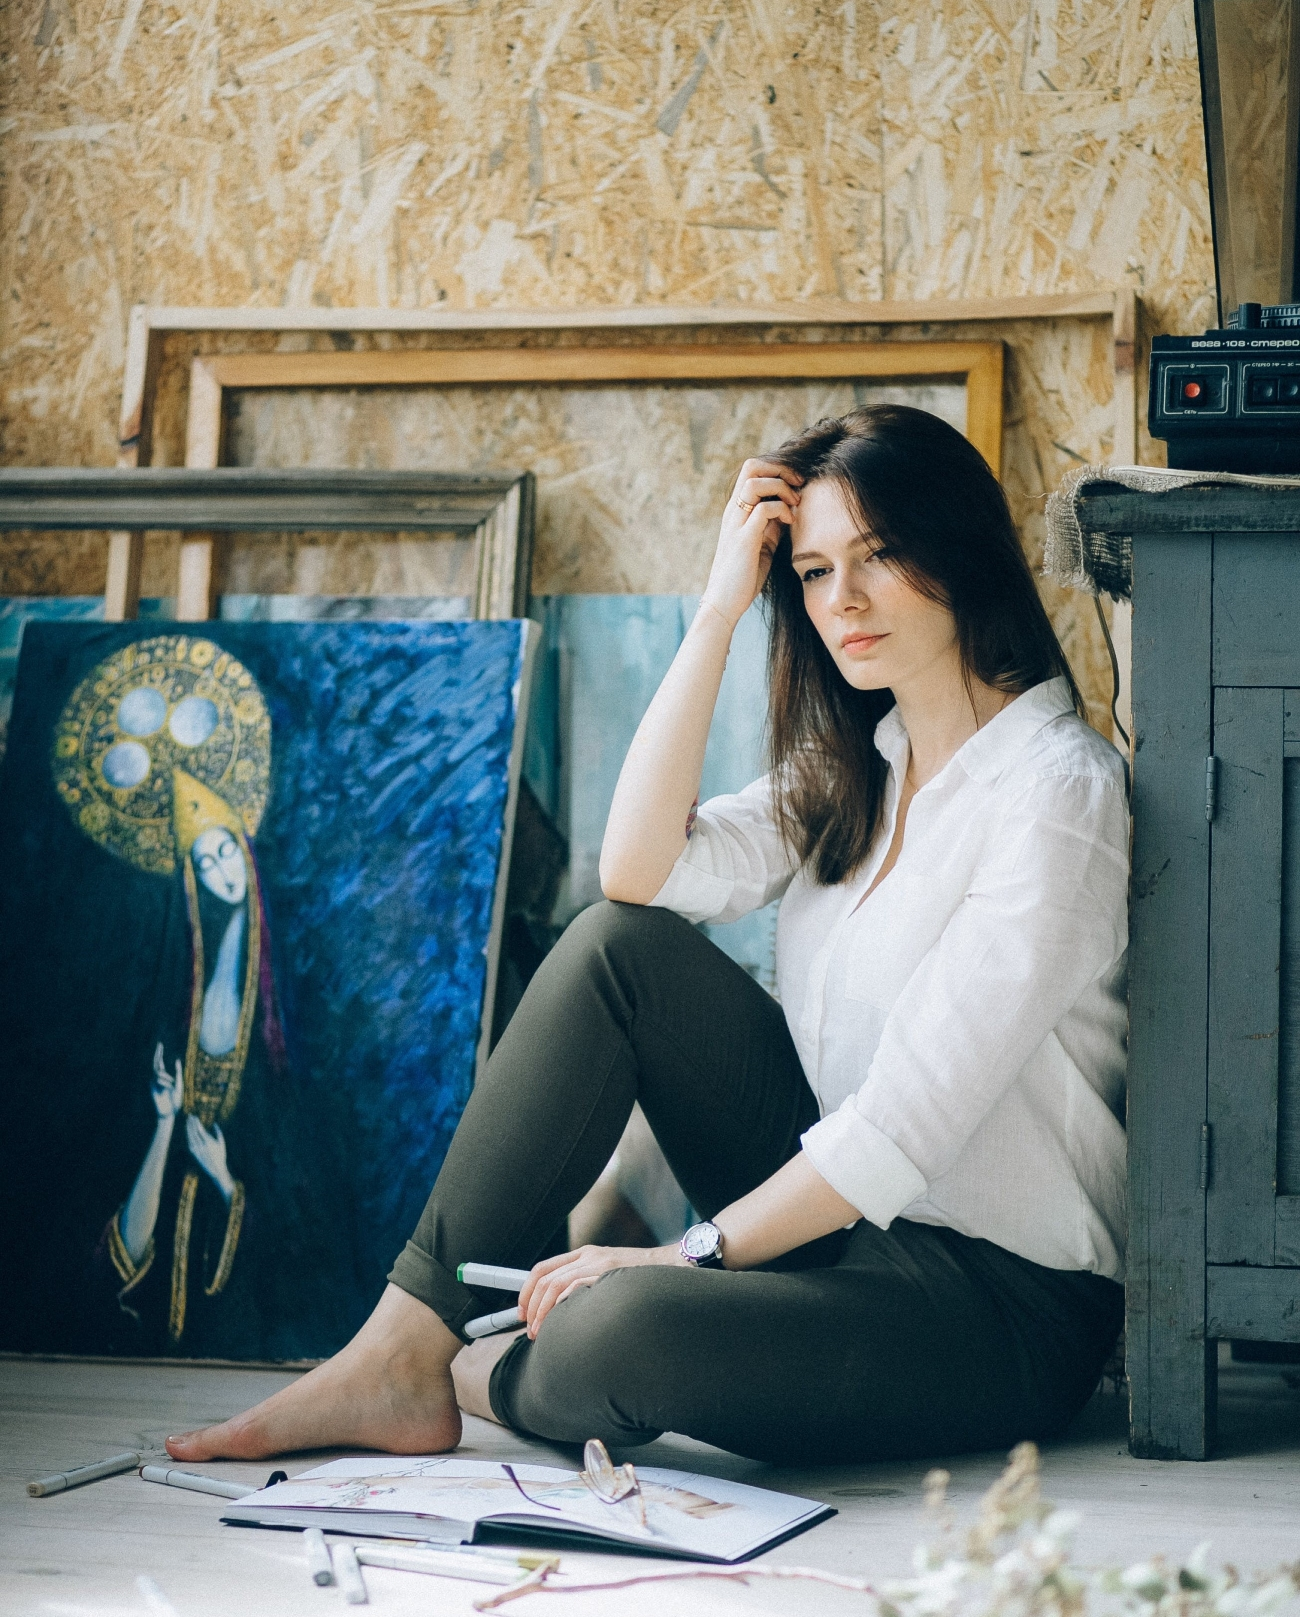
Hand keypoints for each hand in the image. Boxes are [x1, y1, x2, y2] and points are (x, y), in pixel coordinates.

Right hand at [151, 1043, 183, 1120]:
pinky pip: (159, 1079)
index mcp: (164, 1078)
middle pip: (156, 1063)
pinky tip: (168, 1088)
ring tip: (172, 1087)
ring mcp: (154, 1082)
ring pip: (160, 1073)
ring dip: (168, 1079)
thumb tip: (177, 1060)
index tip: (159, 1044)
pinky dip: (165, 1082)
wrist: (169, 1113)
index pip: (159, 1063)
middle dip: (158, 1053)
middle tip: (159, 1044)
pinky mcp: (152, 1087)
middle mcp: (157, 1079)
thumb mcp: (180, 1085)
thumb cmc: (175, 1100)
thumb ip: (178, 1073)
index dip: (159, 1054)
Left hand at [186, 1115, 235, 1202]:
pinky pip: (189, 1143)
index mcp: (209, 1142)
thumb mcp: (222, 1143)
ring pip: (190, 1137)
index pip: (200, 1130)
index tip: (194, 1117)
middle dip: (191, 1123)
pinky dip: (188, 1136)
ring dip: (188, 1129)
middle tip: (189, 1116)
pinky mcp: (194, 1154)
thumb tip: (214, 1123)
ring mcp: (197, 1150)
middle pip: (193, 1132)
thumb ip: (218, 1132)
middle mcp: (201, 1146)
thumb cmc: (220, 1155)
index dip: (196, 1123)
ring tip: (187, 1122)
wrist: (216, 1169)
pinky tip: (188, 1132)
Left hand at [518, 1243, 685, 1337]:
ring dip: (542, 1311)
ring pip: (555, 1285)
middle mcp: (589, 1255)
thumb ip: (589, 1285)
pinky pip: (575, 1288)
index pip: (543, 1268)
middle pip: (545, 1278)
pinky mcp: (610, 1273)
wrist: (677, 1265)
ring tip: (541, 1331)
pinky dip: (561, 1307)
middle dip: (531, 1306)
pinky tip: (560, 1323)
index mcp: (586, 1254)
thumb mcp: (610, 1276)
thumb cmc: (645, 1279)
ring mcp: (599, 1262)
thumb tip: (564, 1313)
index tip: (522, 1312)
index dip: (527, 1291)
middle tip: (530, 1329)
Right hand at [700, 457, 802, 629]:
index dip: (778, 469)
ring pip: (755, 482)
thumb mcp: (763, 543)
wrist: (725, 602)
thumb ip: (772, 524)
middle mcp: (734, 511)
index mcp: (737, 510)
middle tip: (799, 485)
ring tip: (795, 503)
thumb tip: (790, 509)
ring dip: (781, 487)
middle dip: (781, 469)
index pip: (753, 470)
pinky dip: (782, 509)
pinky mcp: (743, 539)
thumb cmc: (745, 576)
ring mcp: (736, 523)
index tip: (797, 484)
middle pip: (752, 466)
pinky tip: (791, 522)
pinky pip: (764, 509)